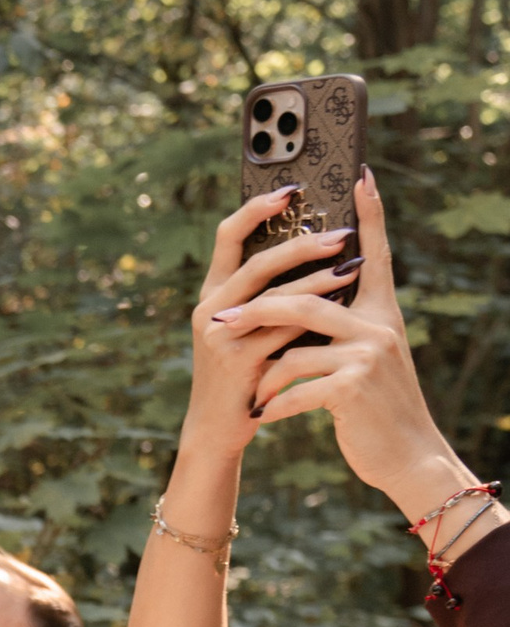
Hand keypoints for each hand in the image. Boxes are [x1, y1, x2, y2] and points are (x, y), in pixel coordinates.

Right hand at [177, 187, 360, 468]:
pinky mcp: (238, 363)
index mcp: (213, 292)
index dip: (257, 208)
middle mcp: (211, 310)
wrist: (217, 426)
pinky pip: (282, 332)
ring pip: (275, 298)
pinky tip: (341, 310)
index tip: (292, 189)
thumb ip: (266, 292)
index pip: (228, 236)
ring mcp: (221, 337)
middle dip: (302, 244)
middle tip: (342, 232)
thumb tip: (317, 243)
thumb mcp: (246, 326)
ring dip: (318, 279)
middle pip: (258, 263)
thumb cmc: (242, 370)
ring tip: (352, 265)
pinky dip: (314, 318)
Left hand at [225, 170, 486, 531]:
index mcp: (380, 312)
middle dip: (258, 313)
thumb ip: (340, 329)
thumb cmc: (374, 407)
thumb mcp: (363, 359)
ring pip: (294, 348)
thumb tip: (298, 304)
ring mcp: (367, 356)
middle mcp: (378, 325)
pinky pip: (297, 389)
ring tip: (251, 394)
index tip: (360, 174)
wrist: (406, 453)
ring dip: (264, 375)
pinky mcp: (352, 389)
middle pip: (306, 299)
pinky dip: (275, 406)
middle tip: (221, 326)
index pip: (374, 252)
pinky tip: (264, 420)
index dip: (370, 213)